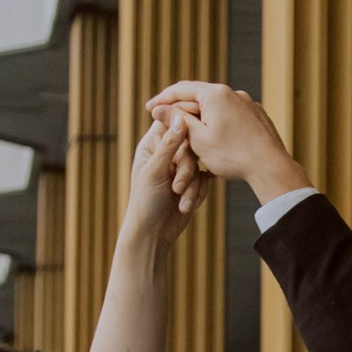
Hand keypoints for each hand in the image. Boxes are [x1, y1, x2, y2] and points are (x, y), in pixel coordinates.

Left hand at [120, 102, 195, 244]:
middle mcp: (167, 152)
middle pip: (190, 144)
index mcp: (152, 144)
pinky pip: (205, 179)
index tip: (196, 125)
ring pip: (199, 163)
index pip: (171, 121)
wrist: (153, 233)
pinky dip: (197, 193)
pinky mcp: (193, 181)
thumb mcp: (155, 170)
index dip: (184, 122)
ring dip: (192, 185)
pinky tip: (187, 205)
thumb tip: (180, 118)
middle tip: (177, 187)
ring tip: (180, 201)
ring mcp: (181, 166)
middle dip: (187, 169)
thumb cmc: (146, 201)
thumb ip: (169, 144)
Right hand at [153, 81, 307, 210]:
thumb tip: (158, 109)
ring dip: (200, 116)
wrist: (270, 166)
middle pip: (199, 96)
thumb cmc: (232, 155)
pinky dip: (218, 123)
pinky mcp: (257, 115)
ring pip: (216, 106)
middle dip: (181, 108)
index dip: (163, 99)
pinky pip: (231, 115)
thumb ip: (176, 121)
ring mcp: (247, 103)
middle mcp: (233, 93)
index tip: (149, 108)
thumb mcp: (197, 139)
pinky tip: (213, 137)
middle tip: (164, 119)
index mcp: (215, 94)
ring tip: (187, 130)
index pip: (181, 89)